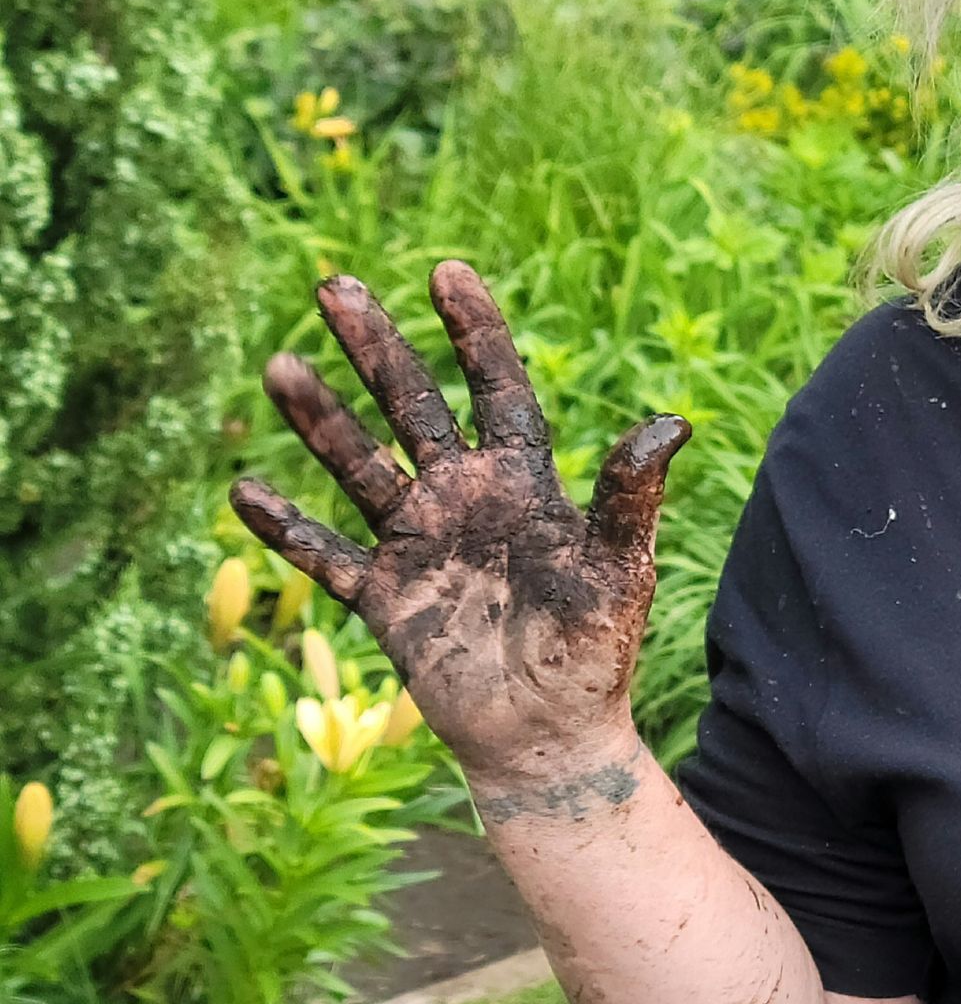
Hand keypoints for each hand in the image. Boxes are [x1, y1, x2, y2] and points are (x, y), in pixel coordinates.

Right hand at [231, 262, 689, 777]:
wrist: (552, 733)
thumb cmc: (597, 648)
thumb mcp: (622, 566)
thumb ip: (632, 496)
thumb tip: (671, 424)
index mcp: (523, 481)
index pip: (496, 388)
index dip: (473, 331)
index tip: (445, 270)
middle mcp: (464, 498)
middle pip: (412, 407)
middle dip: (376, 349)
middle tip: (335, 284)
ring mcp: (418, 543)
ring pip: (359, 466)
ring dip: (320, 420)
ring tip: (280, 365)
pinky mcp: (385, 598)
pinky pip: (327, 554)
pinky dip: (287, 528)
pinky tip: (245, 491)